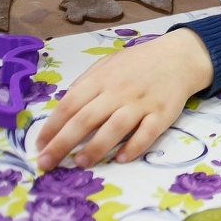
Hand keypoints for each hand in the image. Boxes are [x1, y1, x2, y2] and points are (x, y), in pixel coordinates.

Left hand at [35, 29, 212, 168]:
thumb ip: (86, 84)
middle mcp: (119, 91)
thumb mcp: (108, 64)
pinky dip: (133, 147)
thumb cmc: (139, 63)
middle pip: (86, 119)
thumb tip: (62, 109)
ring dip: (95, 148)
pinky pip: (147, 133)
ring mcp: (142, 103)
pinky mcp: (163, 114)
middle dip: (62, 144)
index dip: (51, 127)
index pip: (70, 105)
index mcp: (102, 79)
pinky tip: (120, 158)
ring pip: (115, 128)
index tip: (40, 146)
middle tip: (47, 163)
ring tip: (80, 163)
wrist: (180, 57)